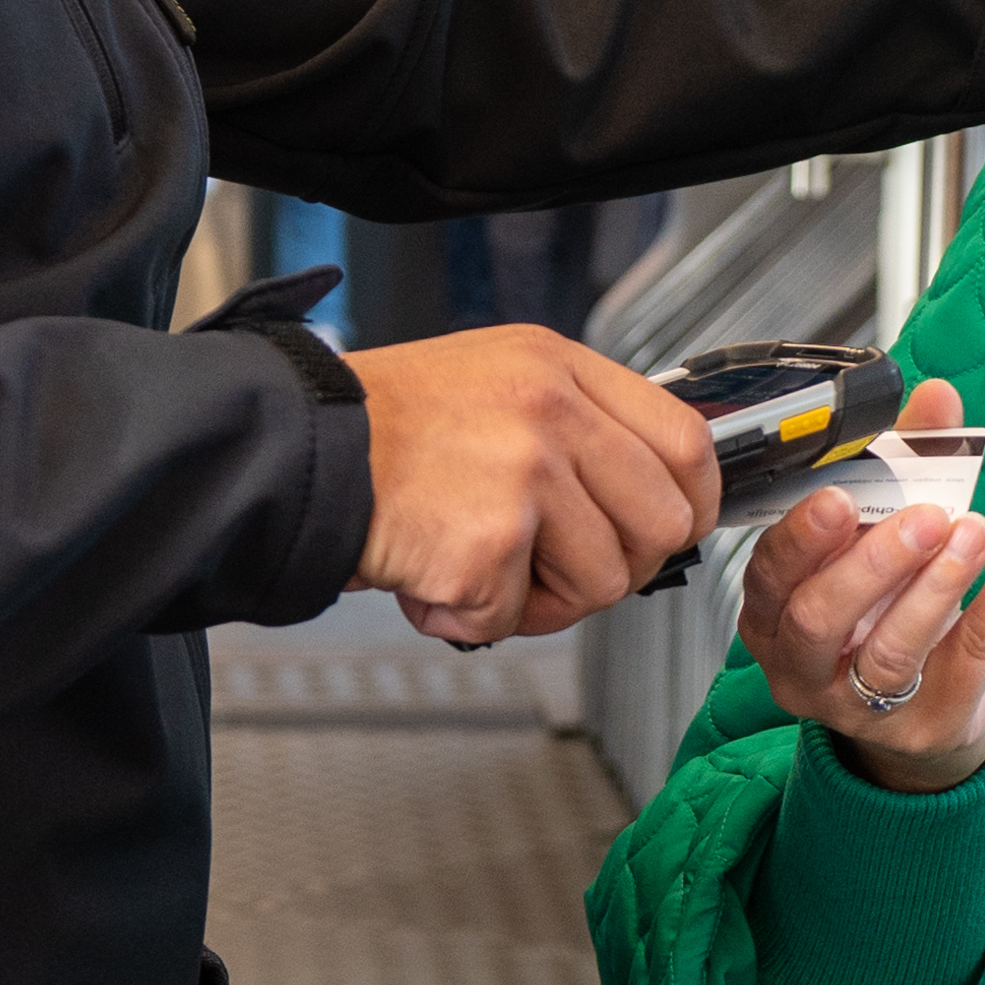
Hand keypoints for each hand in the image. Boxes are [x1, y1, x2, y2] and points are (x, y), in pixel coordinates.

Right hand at [349, 328, 716, 645]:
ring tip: (476, 568)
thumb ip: (575, 424)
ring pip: (602, 583)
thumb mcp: (497, 382)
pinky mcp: (487, 543)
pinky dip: (469, 616)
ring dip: (539, 601)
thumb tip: (648, 493)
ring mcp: (524, 476)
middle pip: (662, 524)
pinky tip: (431, 579)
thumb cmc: (383, 428)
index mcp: (558, 368)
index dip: (691, 503)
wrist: (293, 449)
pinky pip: (516, 616)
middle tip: (553, 568)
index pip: (686, 443)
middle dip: (615, 566)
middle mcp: (551, 413)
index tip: (668, 530)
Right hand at [739, 377, 984, 793]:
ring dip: (935, 587)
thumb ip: (902, 465)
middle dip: (871, 563)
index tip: (840, 498)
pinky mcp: (930, 719)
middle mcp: (803, 667)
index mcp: (773, 615)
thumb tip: (937, 396)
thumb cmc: (884, 610)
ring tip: (972, 531)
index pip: (770, 576)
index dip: (801, 538)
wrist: (925, 710)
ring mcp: (862, 706)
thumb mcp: (879, 538)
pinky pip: (969, 658)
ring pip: (889, 651)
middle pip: (818, 620)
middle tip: (924, 516)